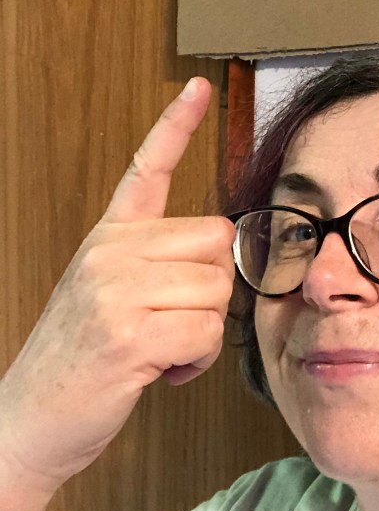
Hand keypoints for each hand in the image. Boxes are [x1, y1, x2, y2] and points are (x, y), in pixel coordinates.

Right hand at [0, 77, 234, 495]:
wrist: (27, 423)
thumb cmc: (82, 360)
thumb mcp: (107, 293)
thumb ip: (156, 264)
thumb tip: (219, 253)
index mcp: (108, 237)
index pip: (146, 168)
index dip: (176, 126)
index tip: (198, 87)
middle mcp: (110, 252)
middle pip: (216, 239)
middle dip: (212, 286)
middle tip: (176, 320)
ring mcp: (115, 291)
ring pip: (217, 289)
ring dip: (205, 331)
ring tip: (164, 349)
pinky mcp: (127, 334)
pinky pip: (206, 332)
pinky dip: (197, 362)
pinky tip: (162, 372)